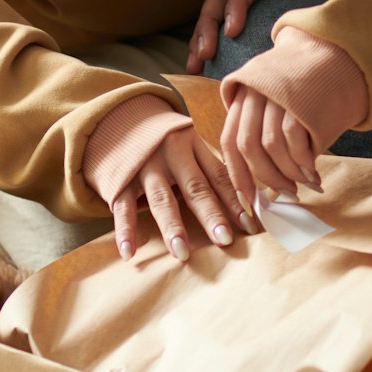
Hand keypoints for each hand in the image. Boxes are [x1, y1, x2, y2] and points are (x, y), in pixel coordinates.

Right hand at [111, 127, 248, 262]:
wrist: (122, 118)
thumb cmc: (165, 141)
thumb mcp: (189, 145)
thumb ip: (209, 169)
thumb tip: (245, 203)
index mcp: (193, 144)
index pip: (218, 176)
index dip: (235, 201)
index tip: (250, 227)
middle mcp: (172, 153)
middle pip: (195, 187)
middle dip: (210, 215)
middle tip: (225, 240)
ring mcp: (145, 166)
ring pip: (161, 199)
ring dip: (172, 226)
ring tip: (182, 253)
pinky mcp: (120, 178)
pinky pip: (123, 206)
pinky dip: (125, 230)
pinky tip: (129, 253)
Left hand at [221, 86, 320, 203]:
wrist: (335, 51)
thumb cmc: (306, 87)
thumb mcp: (274, 101)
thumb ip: (264, 133)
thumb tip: (265, 184)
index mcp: (242, 95)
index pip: (230, 141)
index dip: (237, 175)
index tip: (249, 200)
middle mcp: (254, 92)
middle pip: (248, 146)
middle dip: (267, 178)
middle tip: (285, 193)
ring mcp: (276, 92)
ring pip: (270, 145)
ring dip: (288, 173)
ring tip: (304, 183)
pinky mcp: (299, 96)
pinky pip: (293, 138)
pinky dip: (302, 161)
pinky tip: (312, 170)